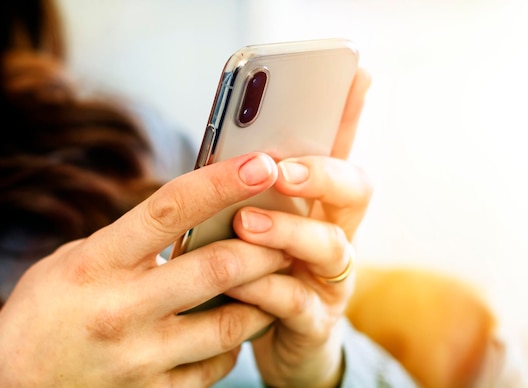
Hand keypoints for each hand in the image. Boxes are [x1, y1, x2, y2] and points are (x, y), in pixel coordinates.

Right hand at [0, 153, 290, 386]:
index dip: (221, 182)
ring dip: (265, 297)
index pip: (170, 210)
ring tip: (276, 279)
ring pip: (230, 323)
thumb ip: (132, 241)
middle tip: (287, 235)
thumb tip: (197, 215)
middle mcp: (121, 310)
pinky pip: (217, 365)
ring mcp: (139, 357)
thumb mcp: (77, 261)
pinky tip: (238, 326)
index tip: (260, 163)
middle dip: (265, 247)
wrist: (14, 385)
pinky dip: (236, 342)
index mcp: (98, 263)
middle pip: (218, 267)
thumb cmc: (47, 313)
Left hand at [225, 69, 372, 386]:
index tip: (358, 73)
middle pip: (354, 191)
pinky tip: (240, 284)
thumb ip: (253, 191)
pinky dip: (268, 290)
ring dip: (289, 231)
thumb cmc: (263, 271)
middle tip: (281, 169)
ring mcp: (331, 279)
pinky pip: (297, 302)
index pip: (341, 149)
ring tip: (246, 224)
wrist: (277, 342)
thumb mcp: (260, 225)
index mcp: (322, 205)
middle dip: (322, 174)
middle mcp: (337, 234)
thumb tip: (232, 147)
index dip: (352, 114)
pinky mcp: (315, 320)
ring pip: (330, 246)